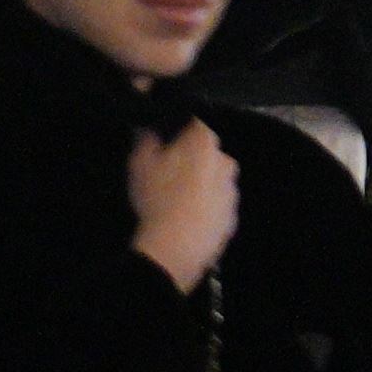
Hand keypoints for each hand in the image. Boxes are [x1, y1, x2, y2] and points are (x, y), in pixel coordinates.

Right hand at [122, 117, 242, 293]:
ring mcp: (232, 193)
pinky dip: (206, 209)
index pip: (199, 124)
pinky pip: (218, 206)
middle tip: (170, 173)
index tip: (171, 139)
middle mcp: (225, 163)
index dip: (184, 129)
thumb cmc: (158, 199)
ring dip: (202, 185)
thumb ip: (146, 141)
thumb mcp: (139, 165)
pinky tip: (186, 219)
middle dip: (194, 159)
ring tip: (176, 201)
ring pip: (215, 181)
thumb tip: (148, 131)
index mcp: (204, 143)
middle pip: (210, 153)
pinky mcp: (232, 219)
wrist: (176, 247)